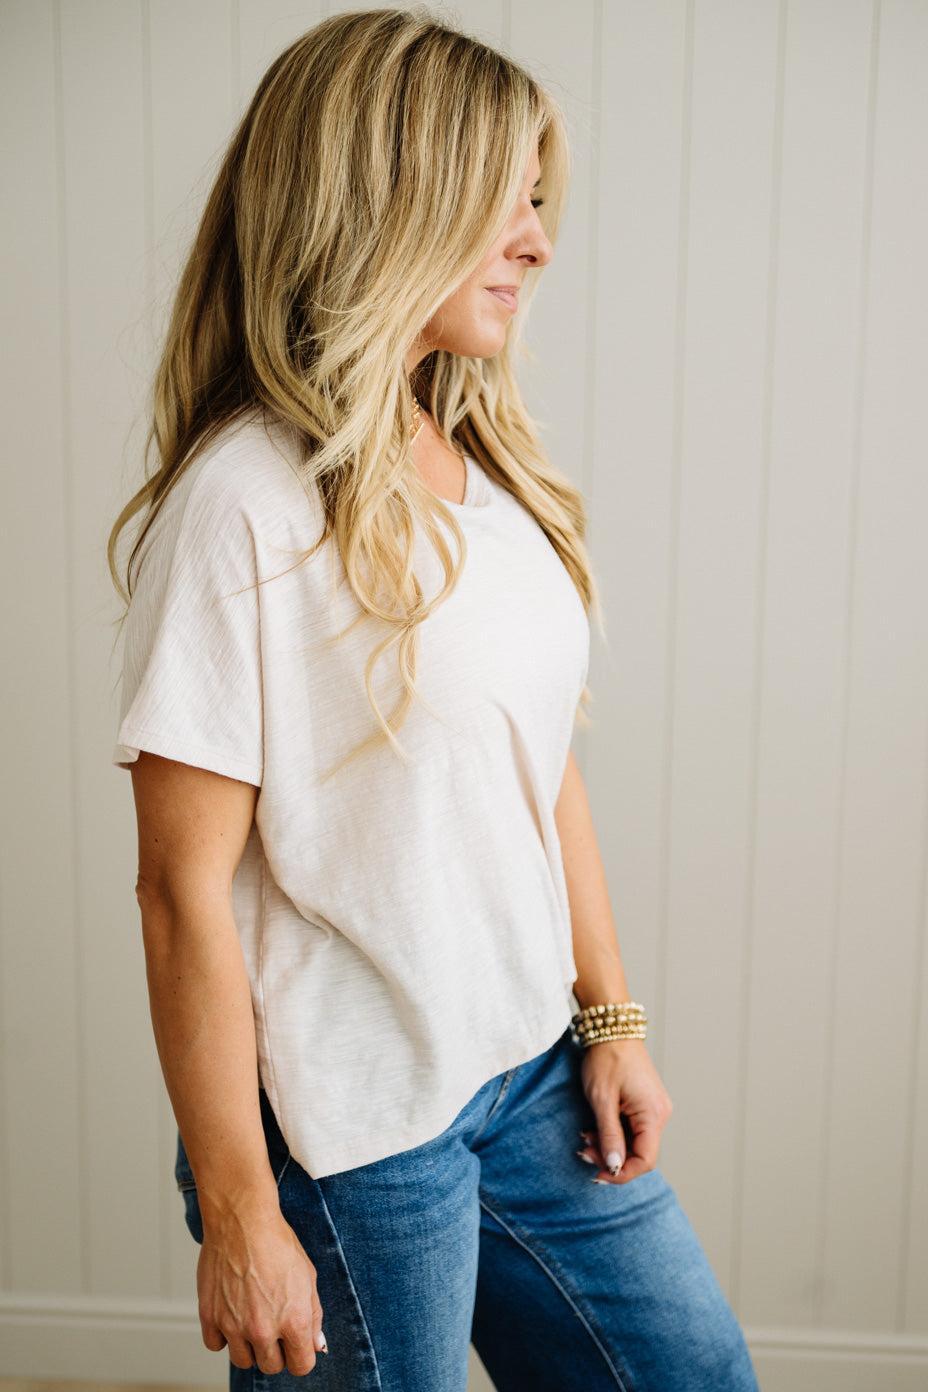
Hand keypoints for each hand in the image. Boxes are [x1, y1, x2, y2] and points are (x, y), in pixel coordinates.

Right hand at [196, 1203, 327, 1374]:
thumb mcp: (307, 1276)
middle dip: (276, 1350)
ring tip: (252, 1318)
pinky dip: (222, 1335)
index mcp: (293, 1321)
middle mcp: (263, 1329)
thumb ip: (313, 1315)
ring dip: (249, 1346)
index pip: (301, 1366)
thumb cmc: (277, 1242)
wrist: (243, 1220)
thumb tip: (314, 1345)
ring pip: (243, 1361)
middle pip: (271, 1367)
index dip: (301, 1355)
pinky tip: (231, 1314)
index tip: (296, 1344)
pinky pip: (215, 1346)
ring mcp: (233, 1325)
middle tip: (273, 1325)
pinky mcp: (210, 1317)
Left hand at [576, 1038, 672, 1183]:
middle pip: (639, 1153)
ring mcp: (652, 1109)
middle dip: (610, 1159)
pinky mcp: (644, 1104)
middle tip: (583, 1151)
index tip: (596, 1173)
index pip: (646, 1161)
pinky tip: (593, 1129)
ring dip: (609, 1147)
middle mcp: (659, 1114)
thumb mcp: (602, 1100)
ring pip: (634, 1143)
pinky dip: (613, 1134)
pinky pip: (631, 1129)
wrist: (611, 1029)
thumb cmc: (606, 1059)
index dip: (621, 1172)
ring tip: (584, 1138)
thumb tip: (614, 1167)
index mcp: (653, 1114)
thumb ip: (609, 1135)